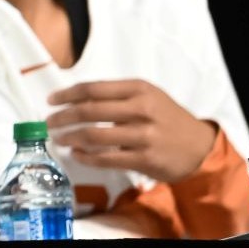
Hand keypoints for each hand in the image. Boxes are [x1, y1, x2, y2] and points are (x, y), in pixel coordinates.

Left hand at [46, 80, 216, 182]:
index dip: (67, 95)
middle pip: (89, 111)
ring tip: (59, 139)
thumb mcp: (148, 97)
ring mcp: (143, 135)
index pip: (93, 89)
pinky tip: (77, 155)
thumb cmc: (167, 118)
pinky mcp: (144, 158)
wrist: (200, 147)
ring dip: (70, 137)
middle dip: (63, 117)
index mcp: (139, 89)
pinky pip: (106, 158)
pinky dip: (86, 157)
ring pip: (94, 135)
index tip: (51, 101)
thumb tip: (75, 100)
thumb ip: (117, 96)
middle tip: (48, 123)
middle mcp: (141, 109)